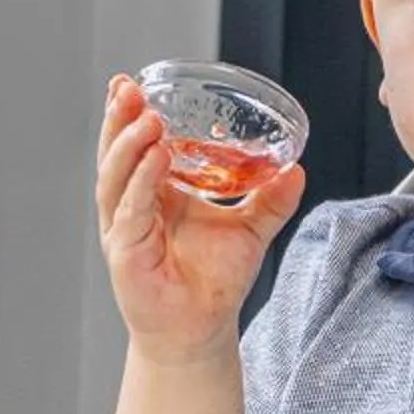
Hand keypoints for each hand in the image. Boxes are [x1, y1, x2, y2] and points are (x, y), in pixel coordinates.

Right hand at [96, 74, 305, 361]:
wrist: (201, 331)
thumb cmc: (212, 282)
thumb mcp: (248, 230)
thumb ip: (270, 200)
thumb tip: (297, 169)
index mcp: (151, 193)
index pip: (132, 146)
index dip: (127, 115)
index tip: (129, 81)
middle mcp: (130, 206)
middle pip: (115, 153)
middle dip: (118, 118)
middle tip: (127, 87)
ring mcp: (123, 229)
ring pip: (116, 177)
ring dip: (128, 144)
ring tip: (146, 116)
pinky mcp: (126, 252)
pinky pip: (132, 210)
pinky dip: (142, 183)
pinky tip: (157, 159)